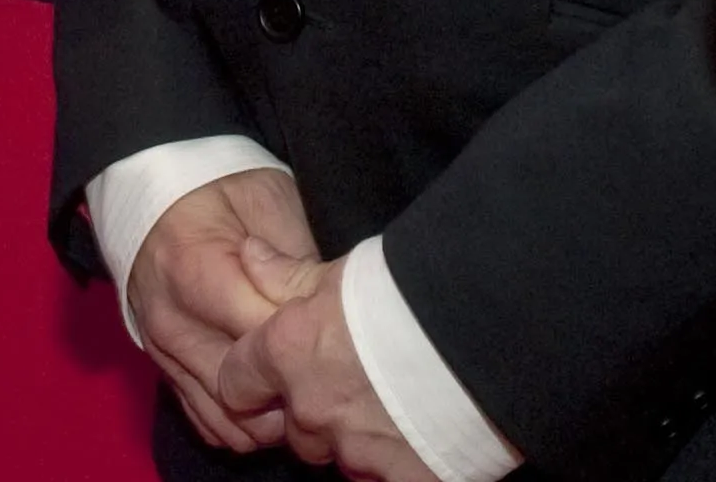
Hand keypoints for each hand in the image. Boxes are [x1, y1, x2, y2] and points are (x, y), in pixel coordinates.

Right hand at [131, 168, 325, 454]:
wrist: (152, 193)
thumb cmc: (216, 190)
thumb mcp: (266, 200)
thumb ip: (295, 261)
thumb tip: (329, 312)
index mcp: (196, 271)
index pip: (265, 335)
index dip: (311, 342)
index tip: (340, 334)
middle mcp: (173, 322)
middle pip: (246, 390)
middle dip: (294, 389)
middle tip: (331, 372)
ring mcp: (164, 352)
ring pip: (228, 421)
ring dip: (271, 417)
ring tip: (305, 389)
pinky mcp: (164, 370)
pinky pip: (207, 422)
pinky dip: (243, 423)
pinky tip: (272, 399)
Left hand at [214, 252, 441, 479]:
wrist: (480, 329)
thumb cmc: (407, 290)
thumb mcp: (340, 270)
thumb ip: (286, 276)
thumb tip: (249, 255)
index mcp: (285, 356)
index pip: (236, 384)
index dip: (253, 379)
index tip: (275, 371)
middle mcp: (312, 412)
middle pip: (295, 427)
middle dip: (317, 412)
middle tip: (356, 382)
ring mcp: (357, 453)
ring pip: (340, 458)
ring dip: (357, 439)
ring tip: (397, 407)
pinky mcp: (404, 479)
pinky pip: (386, 479)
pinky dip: (397, 462)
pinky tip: (422, 439)